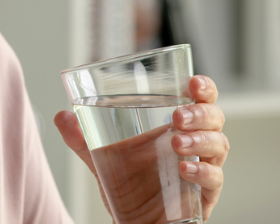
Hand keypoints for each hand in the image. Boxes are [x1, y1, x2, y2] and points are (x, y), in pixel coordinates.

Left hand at [54, 75, 227, 221]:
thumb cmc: (129, 185)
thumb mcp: (102, 157)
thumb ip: (81, 138)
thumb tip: (61, 116)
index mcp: (178, 126)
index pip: (201, 99)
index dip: (203, 88)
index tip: (192, 82)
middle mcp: (196, 144)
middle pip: (214, 118)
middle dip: (200, 113)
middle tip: (177, 116)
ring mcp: (202, 168)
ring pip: (218, 146)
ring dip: (200, 140)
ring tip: (176, 142)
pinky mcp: (203, 196)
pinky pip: (214, 180)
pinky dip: (202, 172)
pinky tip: (184, 169)